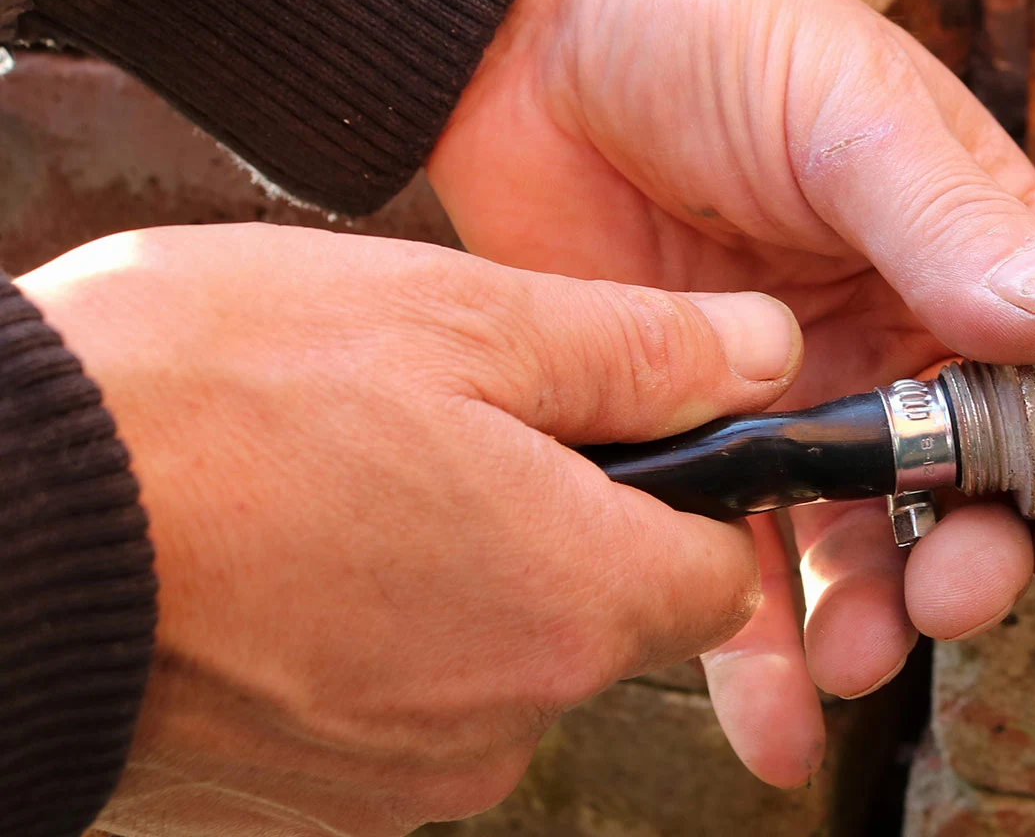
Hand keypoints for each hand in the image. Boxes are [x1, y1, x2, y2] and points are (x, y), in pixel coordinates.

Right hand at [18, 223, 803, 834]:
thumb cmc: (200, 408)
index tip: (629, 431)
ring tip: (337, 476)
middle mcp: (508, 714)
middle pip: (604, 614)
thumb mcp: (454, 319)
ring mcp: (399, 771)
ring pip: (495, 655)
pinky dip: (365, 632)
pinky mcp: (306, 793)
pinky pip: (392, 701)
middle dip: (556, 519)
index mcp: (575, 599)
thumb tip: (760, 351)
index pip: (720, 573)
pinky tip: (285, 550)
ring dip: (451, 569)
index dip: (690, 492)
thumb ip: (637, 350)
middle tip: (443, 422)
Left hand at [426, 0, 1034, 785]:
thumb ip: (952, 225)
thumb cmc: (710, 25)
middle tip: (950, 592)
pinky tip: (778, 722)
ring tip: (854, 654)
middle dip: (979, 562)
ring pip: (867, 547)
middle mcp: (901, 342)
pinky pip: (742, 568)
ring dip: (876, 620)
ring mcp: (800, 401)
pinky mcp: (699, 439)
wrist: (526, 28)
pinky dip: (763, 656)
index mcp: (969, 257)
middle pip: (977, 495)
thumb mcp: (849, 111)